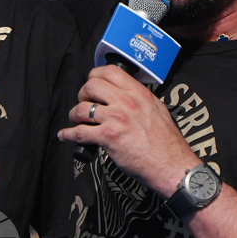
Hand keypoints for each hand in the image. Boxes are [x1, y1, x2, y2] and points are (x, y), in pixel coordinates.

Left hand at [57, 65, 199, 197]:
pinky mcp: (108, 137)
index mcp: (139, 93)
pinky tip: (65, 135)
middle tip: (84, 102)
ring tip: (76, 120)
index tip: (92, 83)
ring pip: (82, 108)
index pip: (110, 71)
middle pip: (91, 85)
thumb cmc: (167, 142)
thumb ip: (140, 99)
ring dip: (74, 114)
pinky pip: (79, 132)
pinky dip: (68, 134)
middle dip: (83, 94)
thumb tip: (124, 94)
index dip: (95, 75)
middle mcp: (126, 102)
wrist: (172, 165)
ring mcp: (116, 119)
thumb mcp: (157, 110)